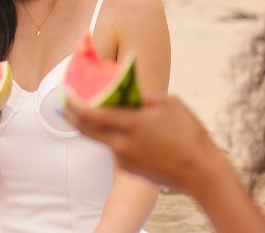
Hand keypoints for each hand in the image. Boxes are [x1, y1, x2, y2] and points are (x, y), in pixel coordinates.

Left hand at [63, 94, 218, 191]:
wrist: (201, 172)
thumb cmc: (189, 133)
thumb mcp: (169, 104)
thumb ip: (144, 96)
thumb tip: (128, 92)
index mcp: (131, 123)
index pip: (91, 113)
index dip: (74, 103)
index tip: (65, 92)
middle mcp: (122, 143)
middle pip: (85, 128)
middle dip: (70, 114)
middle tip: (63, 101)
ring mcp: (124, 158)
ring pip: (98, 139)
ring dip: (87, 125)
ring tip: (81, 110)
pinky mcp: (128, 169)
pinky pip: (113, 148)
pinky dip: (107, 136)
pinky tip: (112, 127)